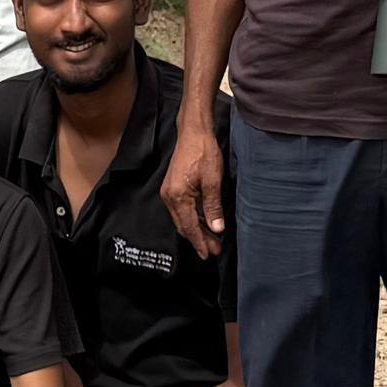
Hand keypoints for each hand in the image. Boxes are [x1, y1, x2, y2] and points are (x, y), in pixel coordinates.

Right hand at [162, 118, 226, 258]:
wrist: (193, 132)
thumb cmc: (203, 152)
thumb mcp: (213, 181)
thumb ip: (213, 207)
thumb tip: (217, 229)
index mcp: (178, 196)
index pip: (189, 227)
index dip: (200, 242)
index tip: (208, 254)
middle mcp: (169, 197)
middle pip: (184, 226)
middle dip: (199, 239)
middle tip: (214, 250)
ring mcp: (169, 192)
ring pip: (183, 219)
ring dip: (197, 230)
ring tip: (212, 239)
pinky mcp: (172, 188)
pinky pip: (182, 210)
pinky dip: (193, 218)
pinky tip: (204, 223)